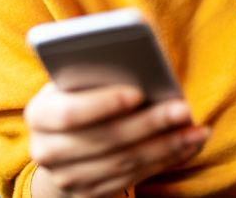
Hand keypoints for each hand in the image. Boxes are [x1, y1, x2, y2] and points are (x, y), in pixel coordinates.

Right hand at [24, 82, 209, 197]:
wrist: (60, 140)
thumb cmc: (77, 94)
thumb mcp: (75, 79)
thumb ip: (95, 69)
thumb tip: (139, 52)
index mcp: (39, 114)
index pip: (70, 113)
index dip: (104, 104)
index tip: (138, 92)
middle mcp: (47, 150)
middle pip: (105, 140)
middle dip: (148, 124)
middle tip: (183, 109)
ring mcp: (67, 177)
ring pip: (124, 162)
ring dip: (166, 146)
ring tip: (196, 129)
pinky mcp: (89, 193)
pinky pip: (132, 178)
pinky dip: (164, 161)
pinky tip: (187, 145)